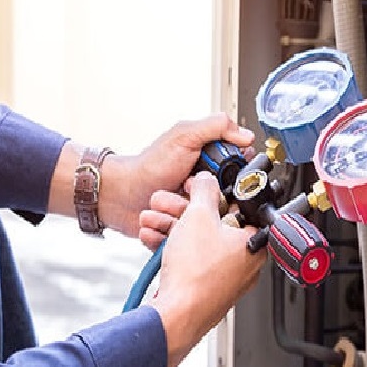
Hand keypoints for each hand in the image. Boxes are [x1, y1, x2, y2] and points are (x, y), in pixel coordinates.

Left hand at [100, 114, 252, 238]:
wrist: (120, 195)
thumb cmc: (148, 166)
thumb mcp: (184, 136)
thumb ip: (216, 128)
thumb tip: (246, 135)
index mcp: (211, 164)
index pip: (240, 173)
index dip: (238, 178)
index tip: (226, 179)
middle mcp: (207, 188)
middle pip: (231, 202)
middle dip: (213, 201)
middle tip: (193, 192)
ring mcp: (197, 210)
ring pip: (214, 223)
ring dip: (194, 215)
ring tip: (176, 206)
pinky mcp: (188, 229)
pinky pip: (195, 238)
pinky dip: (183, 232)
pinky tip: (170, 222)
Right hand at [146, 172, 266, 366]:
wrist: (176, 316)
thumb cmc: (195, 276)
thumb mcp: (198, 216)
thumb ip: (205, 191)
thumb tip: (207, 181)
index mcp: (256, 245)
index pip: (241, 209)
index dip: (217, 194)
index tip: (199, 189)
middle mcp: (245, 264)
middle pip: (216, 225)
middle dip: (185, 211)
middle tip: (168, 203)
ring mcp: (225, 279)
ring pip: (200, 243)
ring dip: (173, 228)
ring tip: (152, 220)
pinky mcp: (206, 289)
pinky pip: (191, 261)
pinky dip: (174, 249)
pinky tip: (153, 240)